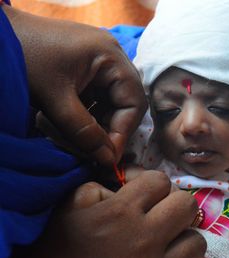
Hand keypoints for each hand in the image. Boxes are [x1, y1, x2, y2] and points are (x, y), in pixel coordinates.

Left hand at [3, 5, 146, 165]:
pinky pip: (98, 95)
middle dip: (111, 128)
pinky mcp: (87, 66)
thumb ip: (83, 131)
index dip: (123, 132)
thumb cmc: (24, 57)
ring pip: (111, 101)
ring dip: (99, 122)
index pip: (133, 102)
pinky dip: (89, 112)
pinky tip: (73, 123)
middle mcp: (112, 56)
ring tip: (80, 139)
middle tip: (95, 151)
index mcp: (111, 56)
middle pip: (125, 102)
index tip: (107, 158)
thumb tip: (108, 160)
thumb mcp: (54, 99)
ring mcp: (100, 60)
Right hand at [24, 171, 205, 257]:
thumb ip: (103, 186)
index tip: (141, 191)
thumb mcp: (71, 206)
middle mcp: (145, 238)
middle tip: (158, 211)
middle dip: (174, 203)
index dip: (152, 183)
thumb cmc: (58, 248)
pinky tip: (164, 256)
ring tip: (165, 238)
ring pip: (196, 240)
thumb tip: (131, 183)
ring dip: (183, 235)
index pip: (161, 180)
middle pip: (186, 205)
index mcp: (121, 213)